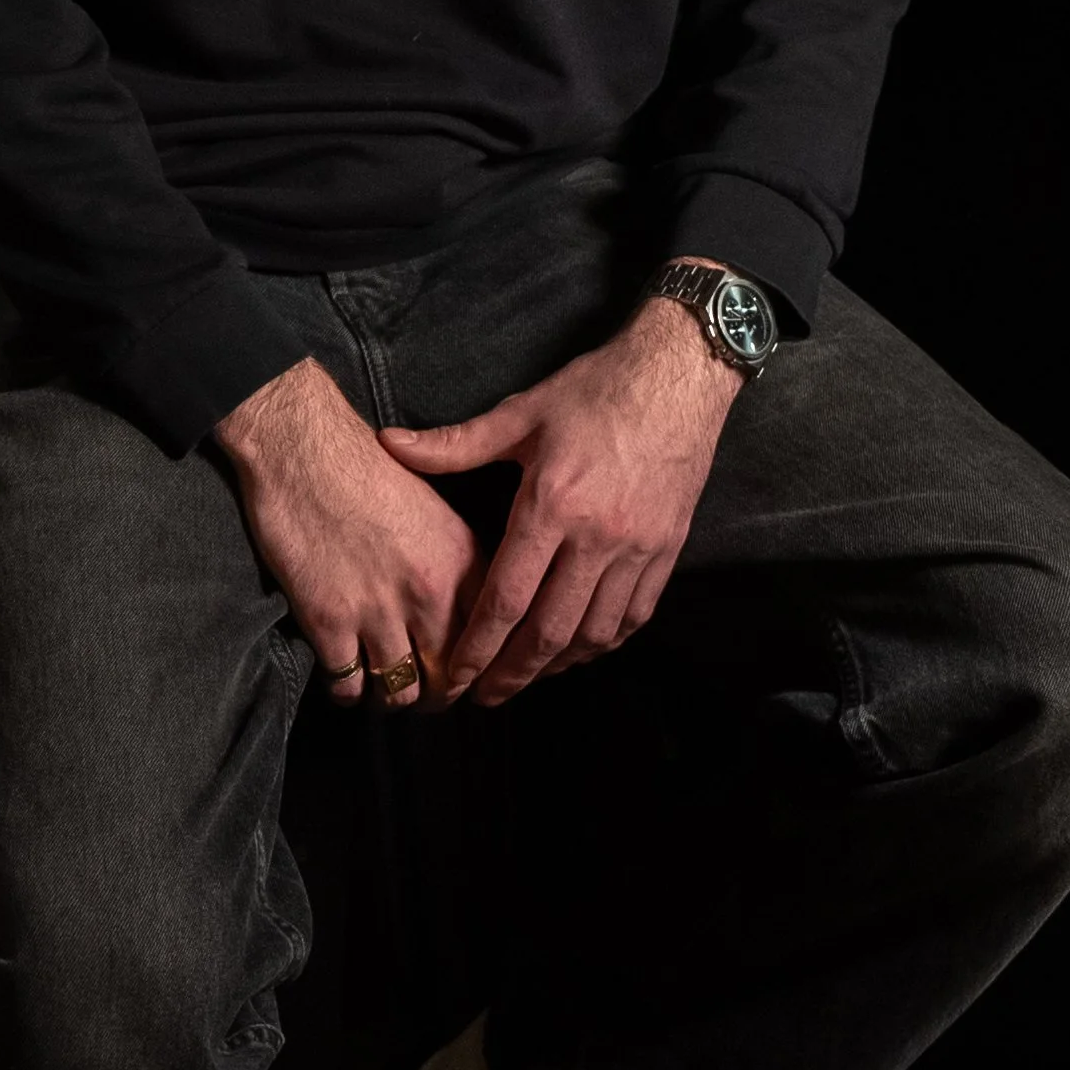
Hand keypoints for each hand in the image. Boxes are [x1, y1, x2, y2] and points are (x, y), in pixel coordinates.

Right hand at [215, 355, 477, 706]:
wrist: (304, 446)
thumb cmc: (367, 467)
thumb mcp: (437, 506)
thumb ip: (458, 561)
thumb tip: (470, 606)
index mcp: (463, 559)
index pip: (492, 639)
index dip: (482, 667)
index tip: (470, 676)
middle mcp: (430, 592)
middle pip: (448, 677)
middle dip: (439, 694)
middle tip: (426, 693)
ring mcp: (379, 610)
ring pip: (401, 691)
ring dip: (393, 694)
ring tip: (385, 685)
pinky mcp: (329, 621)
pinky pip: (348, 686)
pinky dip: (346, 691)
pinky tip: (344, 676)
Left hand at [380, 288, 743, 707]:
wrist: (680, 372)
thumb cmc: (597, 389)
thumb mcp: (522, 412)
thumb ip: (455, 443)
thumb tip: (389, 444)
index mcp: (552, 504)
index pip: (506, 599)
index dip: (477, 649)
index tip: (457, 680)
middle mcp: (597, 536)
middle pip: (549, 632)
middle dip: (513, 675)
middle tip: (486, 698)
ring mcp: (638, 547)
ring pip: (594, 633)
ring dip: (558, 665)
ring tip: (529, 675)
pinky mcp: (668, 548)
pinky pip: (635, 614)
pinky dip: (605, 641)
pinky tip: (583, 647)